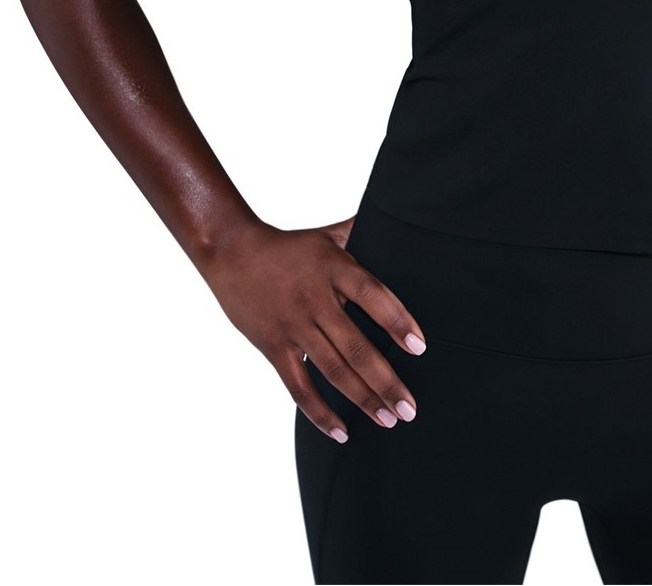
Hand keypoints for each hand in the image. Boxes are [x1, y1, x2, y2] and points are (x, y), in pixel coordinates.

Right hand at [195, 215, 426, 442]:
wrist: (231, 251)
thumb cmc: (290, 245)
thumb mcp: (329, 234)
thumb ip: (363, 232)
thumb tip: (400, 218)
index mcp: (334, 268)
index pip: (373, 295)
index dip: (397, 321)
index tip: (420, 347)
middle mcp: (315, 299)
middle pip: (356, 346)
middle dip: (386, 381)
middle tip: (410, 408)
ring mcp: (293, 326)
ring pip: (333, 371)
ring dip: (363, 399)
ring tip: (389, 420)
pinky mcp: (273, 347)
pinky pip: (298, 387)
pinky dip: (320, 413)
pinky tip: (341, 432)